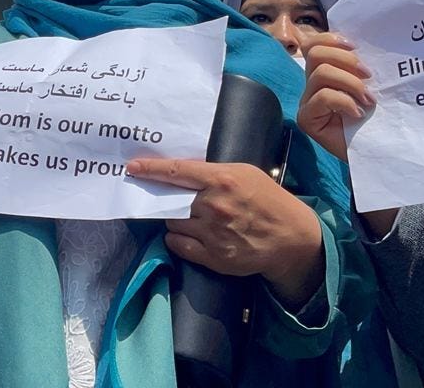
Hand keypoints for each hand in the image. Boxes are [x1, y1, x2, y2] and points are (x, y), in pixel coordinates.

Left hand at [126, 158, 323, 306]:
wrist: (291, 238)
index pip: (177, 171)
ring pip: (172, 222)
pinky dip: (177, 238)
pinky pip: (178, 244)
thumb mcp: (245, 173)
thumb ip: (213, 172)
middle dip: (165, 198)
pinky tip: (190, 233)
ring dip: (174, 218)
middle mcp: (214, 206)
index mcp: (222, 180)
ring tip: (191, 216)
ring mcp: (212, 233)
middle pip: (170, 200)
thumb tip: (182, 172)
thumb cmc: (269, 200)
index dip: (151, 169)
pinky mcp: (213, 257)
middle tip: (167, 197)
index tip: (132, 167)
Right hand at [295, 33, 397, 236]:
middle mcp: (312, 84)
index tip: (357, 47)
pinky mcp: (307, 119)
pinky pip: (321, 98)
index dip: (332, 39)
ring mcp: (307, 102)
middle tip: (369, 76)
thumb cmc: (378, 118)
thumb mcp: (372, 85)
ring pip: (319, 74)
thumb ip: (361, 67)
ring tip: (368, 99)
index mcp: (326, 71)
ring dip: (350, 83)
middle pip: (315, 53)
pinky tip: (358, 113)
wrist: (379, 151)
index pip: (314, 44)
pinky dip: (344, 101)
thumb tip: (367, 45)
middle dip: (345, 60)